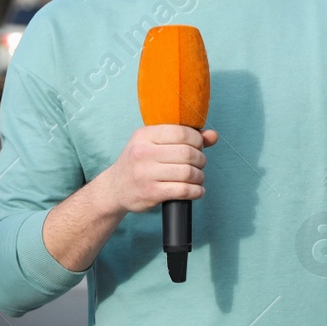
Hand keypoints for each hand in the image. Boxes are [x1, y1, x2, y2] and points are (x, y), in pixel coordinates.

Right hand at [103, 125, 218, 214]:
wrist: (114, 189)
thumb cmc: (139, 163)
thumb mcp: (153, 143)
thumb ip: (183, 137)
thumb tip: (213, 136)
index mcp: (144, 135)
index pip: (181, 132)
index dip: (197, 140)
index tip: (198, 147)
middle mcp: (143, 152)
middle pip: (187, 153)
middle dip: (200, 159)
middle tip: (199, 164)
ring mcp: (146, 174)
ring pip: (188, 173)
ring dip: (199, 177)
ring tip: (197, 178)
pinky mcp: (151, 193)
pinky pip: (183, 191)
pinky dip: (196, 191)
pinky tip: (196, 190)